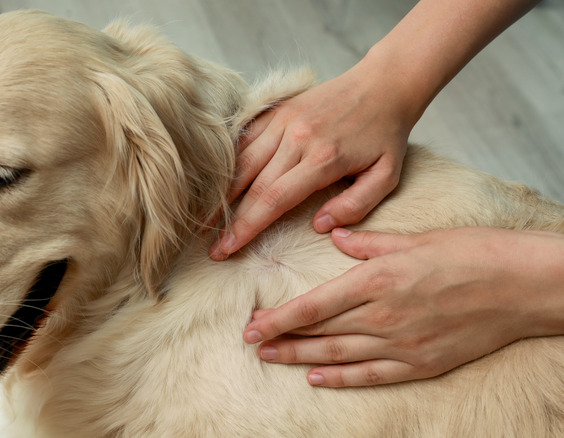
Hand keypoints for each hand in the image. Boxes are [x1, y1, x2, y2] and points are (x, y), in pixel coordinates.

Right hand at [209, 62, 409, 260]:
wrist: (384, 84)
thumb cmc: (386, 134)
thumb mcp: (387, 176)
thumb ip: (355, 205)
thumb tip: (320, 226)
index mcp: (323, 159)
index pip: (274, 200)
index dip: (247, 227)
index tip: (228, 249)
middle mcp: (297, 138)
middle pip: (252, 186)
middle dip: (229, 220)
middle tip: (212, 247)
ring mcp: (284, 121)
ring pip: (242, 162)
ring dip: (222, 194)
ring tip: (205, 220)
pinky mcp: (278, 111)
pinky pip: (246, 139)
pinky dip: (230, 163)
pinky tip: (218, 184)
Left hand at [243, 227, 563, 386]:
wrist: (521, 286)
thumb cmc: (471, 253)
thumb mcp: (414, 238)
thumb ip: (368, 243)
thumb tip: (335, 235)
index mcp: (378, 280)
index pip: (314, 304)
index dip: (279, 318)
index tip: (252, 325)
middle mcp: (383, 316)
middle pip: (320, 331)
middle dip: (282, 337)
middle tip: (252, 342)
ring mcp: (401, 344)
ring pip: (338, 355)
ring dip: (300, 357)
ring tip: (272, 358)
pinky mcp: (420, 364)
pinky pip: (371, 375)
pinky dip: (341, 378)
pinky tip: (316, 377)